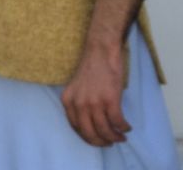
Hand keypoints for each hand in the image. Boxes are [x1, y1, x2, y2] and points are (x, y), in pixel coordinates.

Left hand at [59, 0, 141, 146]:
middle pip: (89, 132)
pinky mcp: (109, 99)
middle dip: (101, 141)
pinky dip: (123, 127)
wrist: (100, 51)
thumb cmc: (91, 68)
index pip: (75, 127)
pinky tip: (126, 127)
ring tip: (120, 137)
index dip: (88, 137)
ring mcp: (94, 102)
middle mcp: (78, 103)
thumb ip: (79, 103)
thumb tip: (90, 122)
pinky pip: (117, 122)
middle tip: (109, 142)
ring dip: (114, 137)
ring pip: (104, 130)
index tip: (96, 139)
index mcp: (67, 100)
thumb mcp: (76, 87)